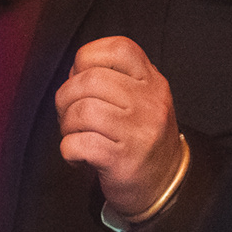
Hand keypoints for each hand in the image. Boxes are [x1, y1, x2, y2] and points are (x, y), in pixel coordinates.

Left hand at [55, 36, 185, 217]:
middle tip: (69, 115)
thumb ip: (113, 78)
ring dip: (66, 126)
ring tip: (75, 135)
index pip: (118, 48)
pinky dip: (68, 150)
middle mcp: (149, 102)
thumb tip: (74, 71)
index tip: (81, 78)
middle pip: (90, 79)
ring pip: (81, 111)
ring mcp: (139, 131)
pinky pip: (78, 144)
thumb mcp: (140, 99)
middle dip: (66, 97)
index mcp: (152, 81)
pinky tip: (79, 156)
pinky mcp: (123, 160)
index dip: (87, 58)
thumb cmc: (140, 137)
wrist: (165, 183)